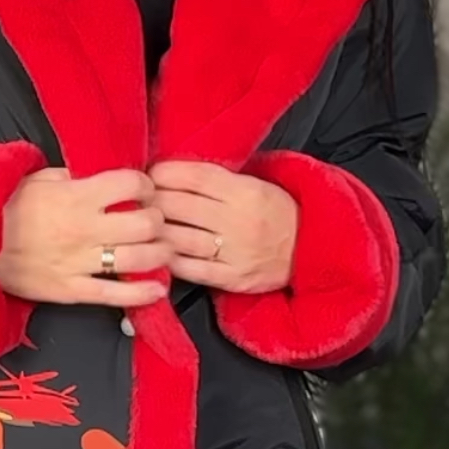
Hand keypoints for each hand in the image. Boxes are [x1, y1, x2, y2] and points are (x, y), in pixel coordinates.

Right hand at [0, 166, 170, 307]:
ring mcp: (80, 262)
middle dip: (157, 220)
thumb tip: (100, 174)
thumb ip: (72, 176)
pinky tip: (157, 289)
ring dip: (158, 254)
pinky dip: (141, 293)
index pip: (131, 185)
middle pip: (145, 224)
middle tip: (154, 221)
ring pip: (138, 259)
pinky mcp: (72, 290)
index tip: (144, 190)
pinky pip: (114, 295)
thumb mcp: (37, 180)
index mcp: (76, 197)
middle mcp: (84, 229)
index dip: (146, 185)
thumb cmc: (5, 210)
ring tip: (161, 250)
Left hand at [147, 159, 297, 291]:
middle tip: (137, 200)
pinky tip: (157, 251)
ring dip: (154, 231)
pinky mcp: (232, 278)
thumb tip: (172, 171)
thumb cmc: (275, 212)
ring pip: (180, 239)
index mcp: (246, 191)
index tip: (149, 174)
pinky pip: (190, 269)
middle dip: (151, 201)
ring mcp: (235, 252)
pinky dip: (169, 260)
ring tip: (141, 225)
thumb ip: (218, 180)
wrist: (310, 249)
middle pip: (180, 207)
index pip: (194, 178)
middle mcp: (239, 221)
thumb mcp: (255, 185)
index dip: (165, 174)